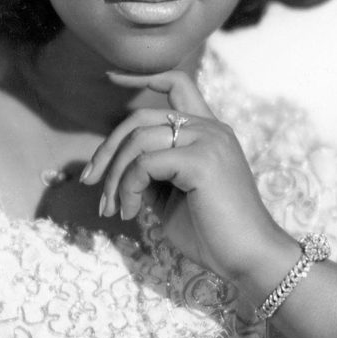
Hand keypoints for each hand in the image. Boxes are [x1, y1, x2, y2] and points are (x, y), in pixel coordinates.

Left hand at [80, 69, 289, 283]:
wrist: (248, 260)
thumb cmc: (211, 233)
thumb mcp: (171, 196)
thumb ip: (150, 172)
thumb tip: (115, 165)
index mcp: (207, 131)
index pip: (176, 83)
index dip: (142, 76)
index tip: (110, 77)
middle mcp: (210, 128)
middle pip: (141, 117)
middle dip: (107, 149)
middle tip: (88, 180)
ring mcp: (208, 140)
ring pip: (138, 140)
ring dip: (114, 176)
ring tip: (112, 208)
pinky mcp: (202, 161)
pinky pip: (145, 163)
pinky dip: (128, 187)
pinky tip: (131, 212)